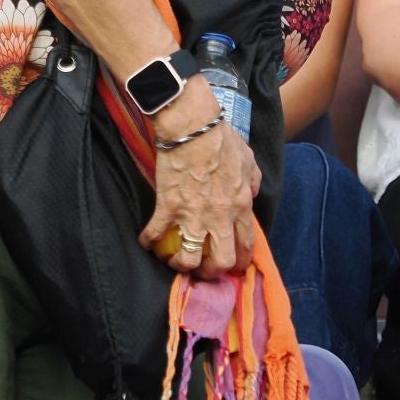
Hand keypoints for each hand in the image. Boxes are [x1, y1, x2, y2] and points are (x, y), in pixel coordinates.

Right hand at [139, 82, 261, 278]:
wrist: (193, 127)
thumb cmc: (222, 139)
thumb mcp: (248, 159)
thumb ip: (253, 180)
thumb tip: (253, 192)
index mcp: (241, 205)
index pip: (246, 244)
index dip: (240, 261)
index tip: (233, 266)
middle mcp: (220, 216)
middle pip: (222, 260)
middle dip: (212, 271)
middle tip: (203, 269)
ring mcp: (194, 214)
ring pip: (190, 258)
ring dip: (181, 264)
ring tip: (176, 261)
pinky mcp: (169, 207)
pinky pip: (156, 234)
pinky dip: (148, 242)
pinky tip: (146, 242)